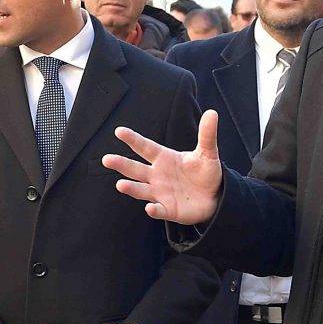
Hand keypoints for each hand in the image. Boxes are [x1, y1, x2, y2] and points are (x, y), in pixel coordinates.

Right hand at [102, 110, 221, 224]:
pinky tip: (150, 207)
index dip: (133, 139)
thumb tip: (212, 113)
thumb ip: (207, 134)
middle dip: (122, 164)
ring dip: (131, 188)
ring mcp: (161, 193)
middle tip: (107, 159)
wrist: (215, 197)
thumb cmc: (205, 172)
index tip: (119, 131)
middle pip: (136, 169)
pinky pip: (159, 210)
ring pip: (141, 190)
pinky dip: (154, 210)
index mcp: (164, 158)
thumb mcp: (208, 153)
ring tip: (120, 184)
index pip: (145, 147)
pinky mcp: (168, 210)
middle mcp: (157, 175)